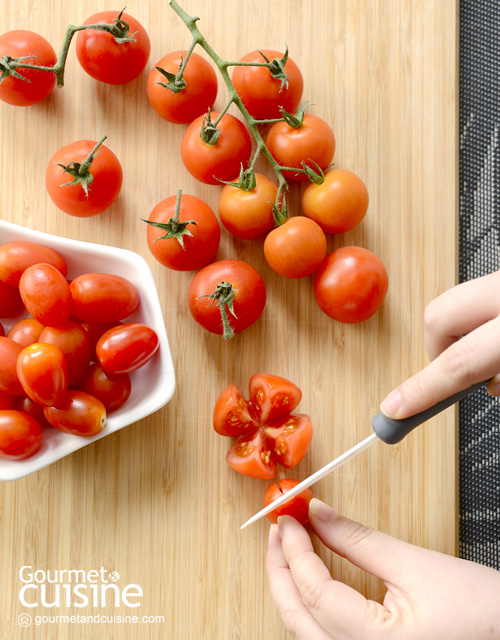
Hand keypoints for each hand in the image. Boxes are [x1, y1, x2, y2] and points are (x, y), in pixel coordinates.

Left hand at [267, 499, 499, 638]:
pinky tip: (308, 580)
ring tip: (286, 550)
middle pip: (298, 618)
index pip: (314, 591)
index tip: (288, 518)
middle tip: (277, 531)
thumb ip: (358, 540)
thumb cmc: (481, 612)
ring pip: (306, 633)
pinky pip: (324, 639)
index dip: (295, 549)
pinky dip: (309, 607)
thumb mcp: (415, 566)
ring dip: (290, 588)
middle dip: (281, 570)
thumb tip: (318, 514)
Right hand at [380, 271, 499, 418]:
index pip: (458, 362)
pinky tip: (499, 334)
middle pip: (438, 316)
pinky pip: (481, 291)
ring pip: (460, 300)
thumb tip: (491, 384)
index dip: (422, 389)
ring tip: (491, 353)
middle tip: (454, 374)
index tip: (396, 409)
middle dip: (435, 349)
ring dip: (463, 331)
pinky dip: (484, 317)